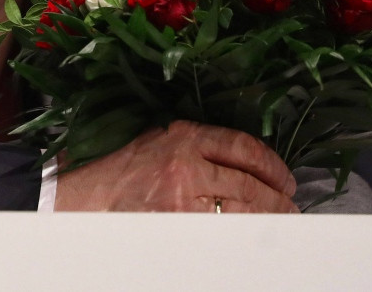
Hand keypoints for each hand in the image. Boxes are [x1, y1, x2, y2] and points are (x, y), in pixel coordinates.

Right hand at [54, 120, 297, 212]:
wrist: (81, 195)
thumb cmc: (116, 168)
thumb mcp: (157, 138)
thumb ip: (196, 144)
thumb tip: (243, 163)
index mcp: (184, 136)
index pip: (243, 146)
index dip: (272, 165)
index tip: (284, 177)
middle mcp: (187, 163)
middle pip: (250, 181)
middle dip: (278, 196)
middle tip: (291, 204)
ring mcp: (184, 196)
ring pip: (243, 207)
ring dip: (269, 216)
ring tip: (282, 219)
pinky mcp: (178, 223)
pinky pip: (223, 229)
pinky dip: (244, 232)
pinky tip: (254, 236)